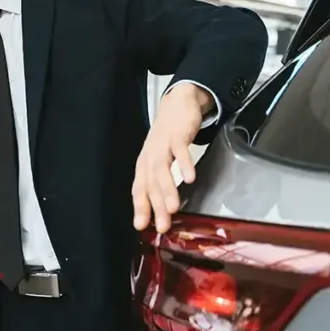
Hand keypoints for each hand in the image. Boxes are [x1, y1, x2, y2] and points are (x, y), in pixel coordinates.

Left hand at [132, 83, 213, 233]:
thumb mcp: (159, 159)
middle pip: (151, 184)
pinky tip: (190, 178)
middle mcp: (151, 157)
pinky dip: (184, 164)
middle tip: (162, 226)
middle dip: (156, 206)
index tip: (141, 227)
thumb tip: (162, 210)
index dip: (140, 208)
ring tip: (173, 208)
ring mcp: (163, 146)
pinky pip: (181, 151)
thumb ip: (160, 181)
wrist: (178, 104)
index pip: (139, 189)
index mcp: (145, 165)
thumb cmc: (168, 136)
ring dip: (167, 189)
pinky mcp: (178, 135)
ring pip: (162, 170)